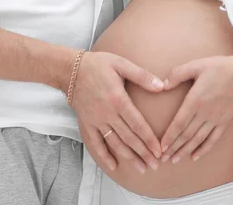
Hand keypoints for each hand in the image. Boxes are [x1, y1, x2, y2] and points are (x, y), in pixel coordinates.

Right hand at [72, 51, 163, 172]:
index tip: (159, 151)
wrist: (71, 69)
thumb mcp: (121, 64)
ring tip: (142, 168)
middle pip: (129, 138)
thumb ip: (142, 76)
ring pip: (115, 143)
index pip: (138, 125)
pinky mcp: (86, 123)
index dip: (149, 140)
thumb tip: (161, 85)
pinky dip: (104, 156)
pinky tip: (114, 166)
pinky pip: (96, 143)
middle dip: (143, 153)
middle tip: (155, 165)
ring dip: (129, 157)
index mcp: (118, 100)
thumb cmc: (98, 65)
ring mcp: (96, 120)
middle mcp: (108, 114)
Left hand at [160, 55, 232, 163]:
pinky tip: (195, 156)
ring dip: (185, 151)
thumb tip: (162, 85)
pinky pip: (213, 139)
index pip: (179, 123)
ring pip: (198, 139)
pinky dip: (203, 149)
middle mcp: (204, 113)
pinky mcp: (224, 121)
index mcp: (195, 100)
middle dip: (173, 148)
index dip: (170, 136)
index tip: (161, 147)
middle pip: (186, 135)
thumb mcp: (195, 65)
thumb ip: (177, 74)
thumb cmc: (219, 67)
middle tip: (162, 158)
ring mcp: (215, 119)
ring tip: (174, 159)